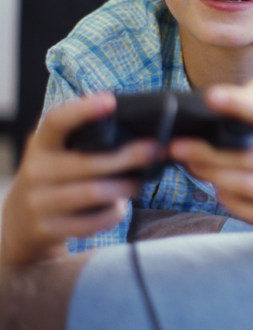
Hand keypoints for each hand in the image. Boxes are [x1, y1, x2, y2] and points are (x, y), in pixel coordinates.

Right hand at [0, 93, 157, 267]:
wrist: (21, 223)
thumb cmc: (55, 178)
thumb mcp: (58, 153)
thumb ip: (86, 138)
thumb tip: (135, 126)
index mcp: (41, 144)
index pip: (57, 122)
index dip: (82, 111)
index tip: (111, 101)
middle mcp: (35, 170)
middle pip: (86, 162)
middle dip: (126, 157)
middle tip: (153, 151)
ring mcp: (38, 202)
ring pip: (92, 192)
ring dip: (123, 188)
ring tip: (138, 184)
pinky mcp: (46, 228)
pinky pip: (89, 222)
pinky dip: (112, 214)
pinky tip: (120, 207)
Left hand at [168, 80, 252, 233]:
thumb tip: (226, 93)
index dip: (240, 102)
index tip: (212, 96)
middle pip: (245, 157)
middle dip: (206, 152)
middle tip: (178, 147)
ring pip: (244, 186)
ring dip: (212, 176)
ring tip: (195, 166)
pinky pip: (251, 212)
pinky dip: (229, 200)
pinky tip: (221, 189)